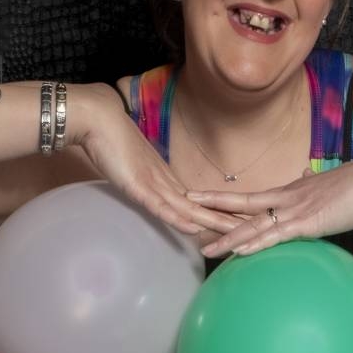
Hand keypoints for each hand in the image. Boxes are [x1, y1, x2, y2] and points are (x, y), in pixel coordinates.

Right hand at [75, 85, 246, 238]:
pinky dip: (179, 218)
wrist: (98, 118)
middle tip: (255, 232)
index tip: (241, 224)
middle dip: (229, 220)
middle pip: (204, 206)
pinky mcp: (138, 186)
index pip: (199, 202)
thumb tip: (151, 193)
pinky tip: (195, 228)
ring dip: (214, 223)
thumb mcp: (131, 167)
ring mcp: (154, 183)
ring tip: (238, 234)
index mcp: (166, 178)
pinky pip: (162, 206)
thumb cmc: (110, 140)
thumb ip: (143, 181)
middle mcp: (166, 181)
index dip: (220, 213)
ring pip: (190, 209)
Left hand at [186, 156, 352, 256]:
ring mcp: (295, 210)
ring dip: (228, 237)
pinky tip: (239, 251)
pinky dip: (256, 244)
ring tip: (205, 246)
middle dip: (212, 205)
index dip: (227, 199)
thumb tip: (308, 178)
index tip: (204, 198)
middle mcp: (287, 197)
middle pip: (242, 203)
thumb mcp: (331, 185)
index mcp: (292, 190)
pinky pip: (276, 235)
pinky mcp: (308, 223)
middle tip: (184, 204)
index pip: (252, 197)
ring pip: (254, 225)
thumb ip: (315, 187)